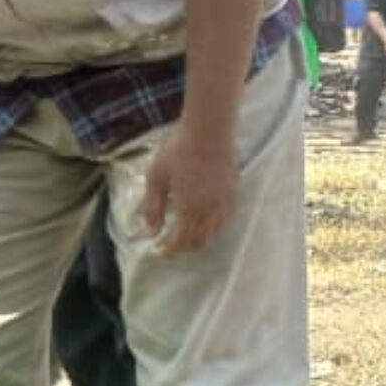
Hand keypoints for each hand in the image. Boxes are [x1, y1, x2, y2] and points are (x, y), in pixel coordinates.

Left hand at [140, 124, 237, 256]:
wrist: (209, 132)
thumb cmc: (178, 151)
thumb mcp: (156, 178)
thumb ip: (153, 207)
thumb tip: (151, 232)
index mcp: (189, 209)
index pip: (180, 240)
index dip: (169, 250)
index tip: (158, 253)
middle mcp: (209, 211)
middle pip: (199, 241)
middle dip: (184, 248)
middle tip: (171, 248)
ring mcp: (224, 203)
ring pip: (215, 233)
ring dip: (201, 242)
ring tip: (188, 241)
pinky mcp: (234, 193)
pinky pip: (227, 220)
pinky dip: (217, 230)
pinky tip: (209, 226)